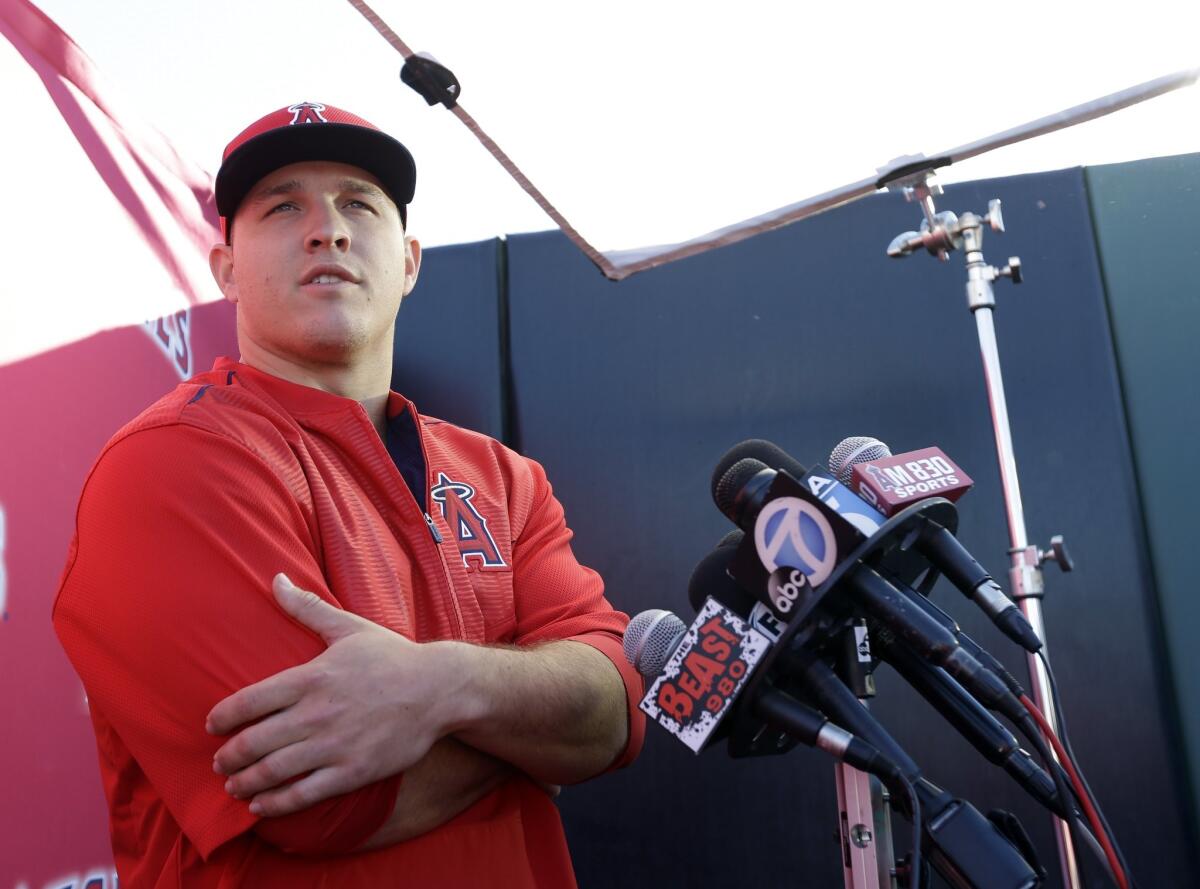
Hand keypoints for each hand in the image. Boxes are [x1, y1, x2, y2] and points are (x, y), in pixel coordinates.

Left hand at [206, 574, 457, 816]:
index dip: (222, 717)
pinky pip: (303, 794)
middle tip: (219, 762)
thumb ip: (307, 608)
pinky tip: (261, 805)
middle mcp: (317, 714)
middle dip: (228, 757)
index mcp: (311, 677)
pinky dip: (275, 803)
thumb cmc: (392, 656)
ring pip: (273, 772)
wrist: (438, 689)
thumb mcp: (348, 628)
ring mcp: (334, 745)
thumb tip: (276, 578)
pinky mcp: (353, 771)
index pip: (249, 701)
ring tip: (234, 785)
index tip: (212, 725)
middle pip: (253, 742)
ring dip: (244, 782)